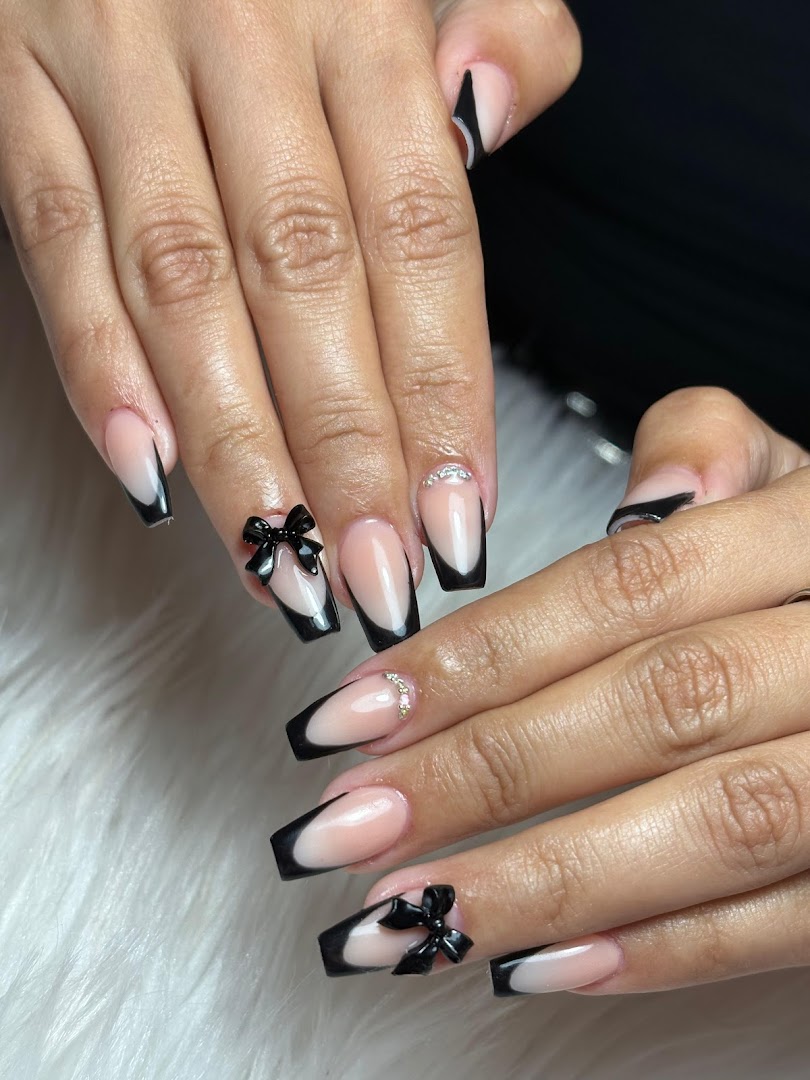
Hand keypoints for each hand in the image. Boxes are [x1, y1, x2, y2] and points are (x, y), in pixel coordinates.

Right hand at [0, 0, 579, 645]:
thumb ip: (494, 20)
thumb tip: (491, 111)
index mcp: (362, 9)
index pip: (423, 237)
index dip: (440, 390)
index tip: (456, 512)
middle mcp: (244, 30)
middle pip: (306, 279)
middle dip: (346, 448)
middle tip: (375, 573)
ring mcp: (116, 55)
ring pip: (182, 284)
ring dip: (235, 442)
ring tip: (276, 560)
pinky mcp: (13, 80)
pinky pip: (55, 238)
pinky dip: (98, 365)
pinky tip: (149, 469)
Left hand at [271, 387, 809, 992]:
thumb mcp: (795, 480)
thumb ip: (715, 449)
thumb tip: (651, 489)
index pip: (626, 588)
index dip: (483, 653)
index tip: (353, 714)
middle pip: (659, 705)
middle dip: (487, 772)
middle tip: (347, 825)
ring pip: (720, 820)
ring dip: (548, 879)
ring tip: (410, 916)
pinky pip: (790, 921)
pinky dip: (662, 948)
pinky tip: (534, 964)